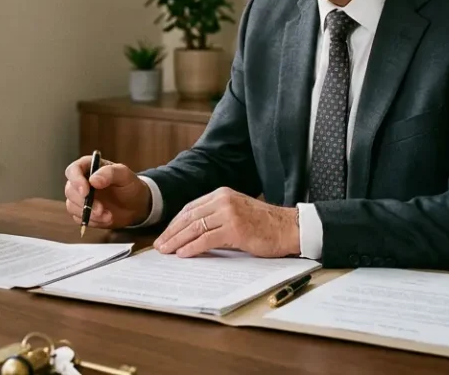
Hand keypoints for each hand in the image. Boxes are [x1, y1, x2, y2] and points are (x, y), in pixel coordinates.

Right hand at [63, 155, 151, 229]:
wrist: (135, 205)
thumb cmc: (129, 185)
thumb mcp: (125, 175)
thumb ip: (110, 173)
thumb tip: (93, 180)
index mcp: (89, 167)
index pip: (73, 170)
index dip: (76, 180)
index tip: (85, 191)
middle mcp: (81, 181)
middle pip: (70, 190)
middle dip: (84, 202)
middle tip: (101, 209)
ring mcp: (80, 198)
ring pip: (71, 206)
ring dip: (89, 214)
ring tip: (108, 216)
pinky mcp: (82, 212)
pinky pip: (79, 218)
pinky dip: (92, 221)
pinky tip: (106, 219)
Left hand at [153, 187, 299, 257]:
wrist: (289, 228)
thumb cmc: (265, 224)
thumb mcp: (237, 211)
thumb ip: (217, 215)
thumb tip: (193, 232)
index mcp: (222, 194)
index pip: (191, 208)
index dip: (175, 223)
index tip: (165, 234)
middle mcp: (223, 200)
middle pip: (189, 217)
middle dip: (172, 232)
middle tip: (160, 245)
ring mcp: (229, 214)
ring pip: (195, 228)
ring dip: (177, 241)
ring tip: (167, 251)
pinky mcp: (235, 229)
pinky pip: (207, 239)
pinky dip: (192, 247)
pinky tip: (183, 254)